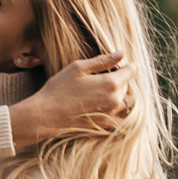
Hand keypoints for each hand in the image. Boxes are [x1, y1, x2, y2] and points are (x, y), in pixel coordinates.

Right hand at [10, 54, 129, 148]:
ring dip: (120, 95)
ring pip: (125, 102)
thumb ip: (102, 61)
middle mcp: (115, 100)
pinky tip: (105, 105)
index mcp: (111, 83)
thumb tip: (122, 53)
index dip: (132, 65)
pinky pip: (119, 116)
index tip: (131, 63)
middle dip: (122, 80)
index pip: (131, 71)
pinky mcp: (105, 124)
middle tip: (109, 76)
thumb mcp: (78, 68)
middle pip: (128, 87)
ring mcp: (111, 114)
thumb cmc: (59, 89)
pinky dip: (117, 110)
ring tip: (105, 90)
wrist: (46, 116)